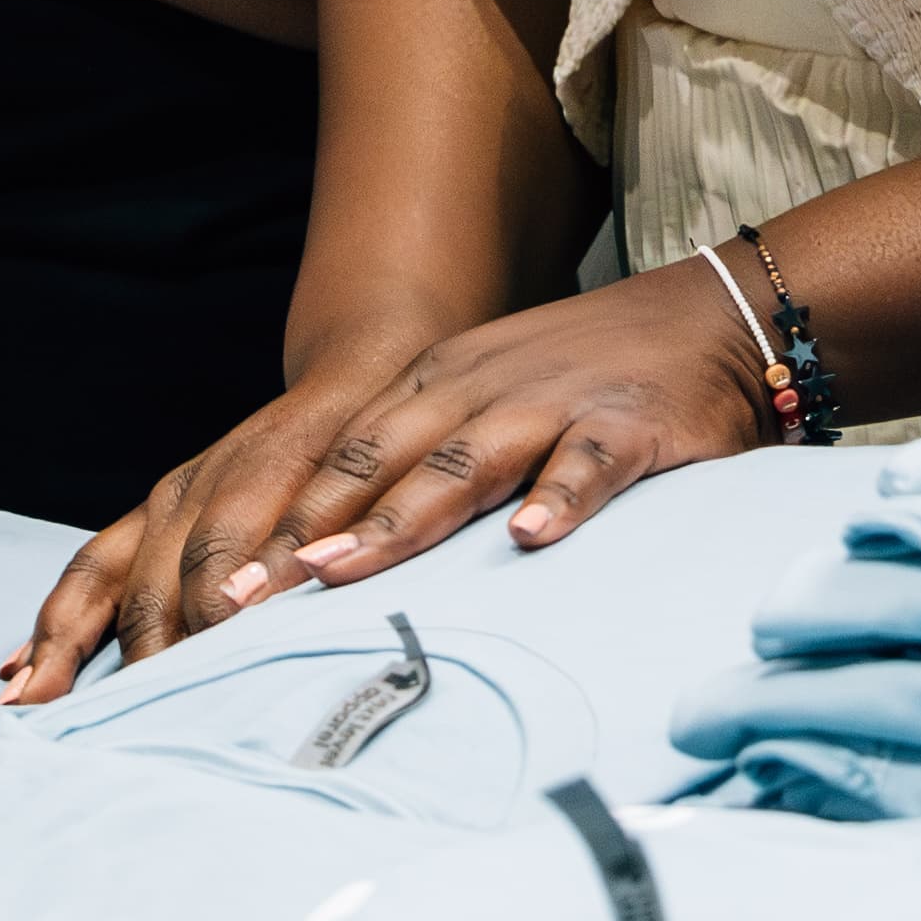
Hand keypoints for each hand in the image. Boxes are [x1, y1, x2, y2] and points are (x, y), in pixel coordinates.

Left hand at [0, 270, 778, 697]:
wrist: (710, 316)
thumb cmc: (582, 379)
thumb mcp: (480, 406)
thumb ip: (410, 469)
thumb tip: (318, 560)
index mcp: (432, 388)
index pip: (333, 460)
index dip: (271, 524)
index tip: (210, 593)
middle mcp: (477, 390)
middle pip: (377, 463)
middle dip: (307, 533)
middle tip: (244, 603)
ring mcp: (551, 403)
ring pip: (463, 461)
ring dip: (401, 518)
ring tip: (343, 574)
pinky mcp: (630, 424)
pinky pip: (587, 461)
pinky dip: (559, 495)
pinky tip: (532, 537)